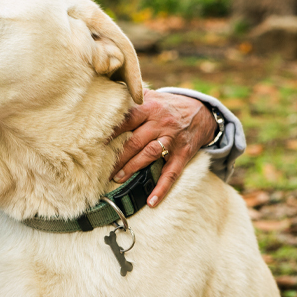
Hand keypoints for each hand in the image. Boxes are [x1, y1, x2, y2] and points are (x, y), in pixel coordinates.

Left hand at [108, 90, 216, 206]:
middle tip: (101, 168)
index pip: (126, 119)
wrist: (201, 112)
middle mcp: (160, 123)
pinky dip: (162, 188)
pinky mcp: (183, 154)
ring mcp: (172, 139)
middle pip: (135, 141)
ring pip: (150, 154)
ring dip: (132, 168)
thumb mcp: (151, 96)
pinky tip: (152, 201)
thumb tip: (104, 96)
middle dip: (118, 156)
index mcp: (149, 108)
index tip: (94, 141)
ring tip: (117, 178)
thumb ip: (131, 98)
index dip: (111, 131)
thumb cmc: (167, 106)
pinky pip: (172, 173)